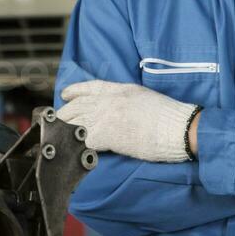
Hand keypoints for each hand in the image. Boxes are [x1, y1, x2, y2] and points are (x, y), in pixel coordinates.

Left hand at [57, 80, 198, 162]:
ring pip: (76, 121)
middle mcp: (109, 101)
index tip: (66, 94)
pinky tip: (70, 149)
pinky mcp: (107, 136)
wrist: (176, 128)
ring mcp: (106, 117)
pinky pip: (83, 139)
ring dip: (65, 129)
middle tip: (58, 120)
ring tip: (58, 135)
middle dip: (65, 113)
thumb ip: (126, 98)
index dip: (75, 90)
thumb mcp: (143, 96)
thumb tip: (116, 108)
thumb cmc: (167, 115)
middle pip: (78, 105)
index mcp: (120, 90)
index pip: (90, 87)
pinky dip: (75, 144)